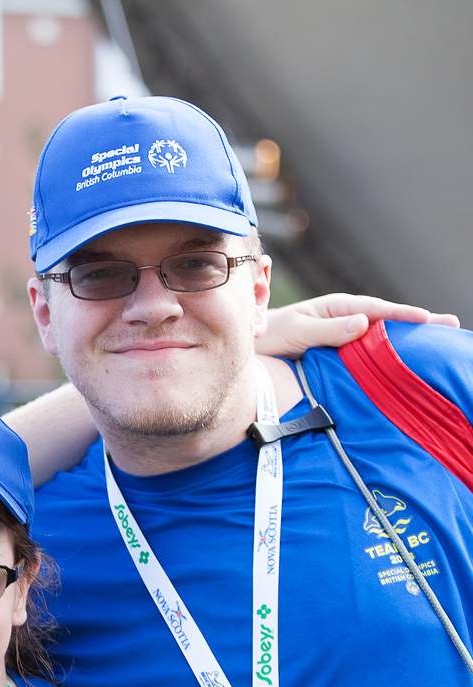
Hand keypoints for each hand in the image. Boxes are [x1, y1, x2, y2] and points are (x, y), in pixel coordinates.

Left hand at [259, 293, 460, 358]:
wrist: (251, 347)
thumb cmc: (269, 336)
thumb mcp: (297, 332)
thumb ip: (327, 330)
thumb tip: (364, 323)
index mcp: (337, 309)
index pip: (378, 310)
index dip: (404, 315)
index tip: (429, 320)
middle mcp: (344, 319)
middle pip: (387, 321)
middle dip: (417, 323)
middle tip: (451, 327)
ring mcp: (342, 335)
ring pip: (380, 336)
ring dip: (405, 340)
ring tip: (436, 345)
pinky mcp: (338, 352)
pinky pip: (366, 352)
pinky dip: (385, 354)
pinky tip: (401, 362)